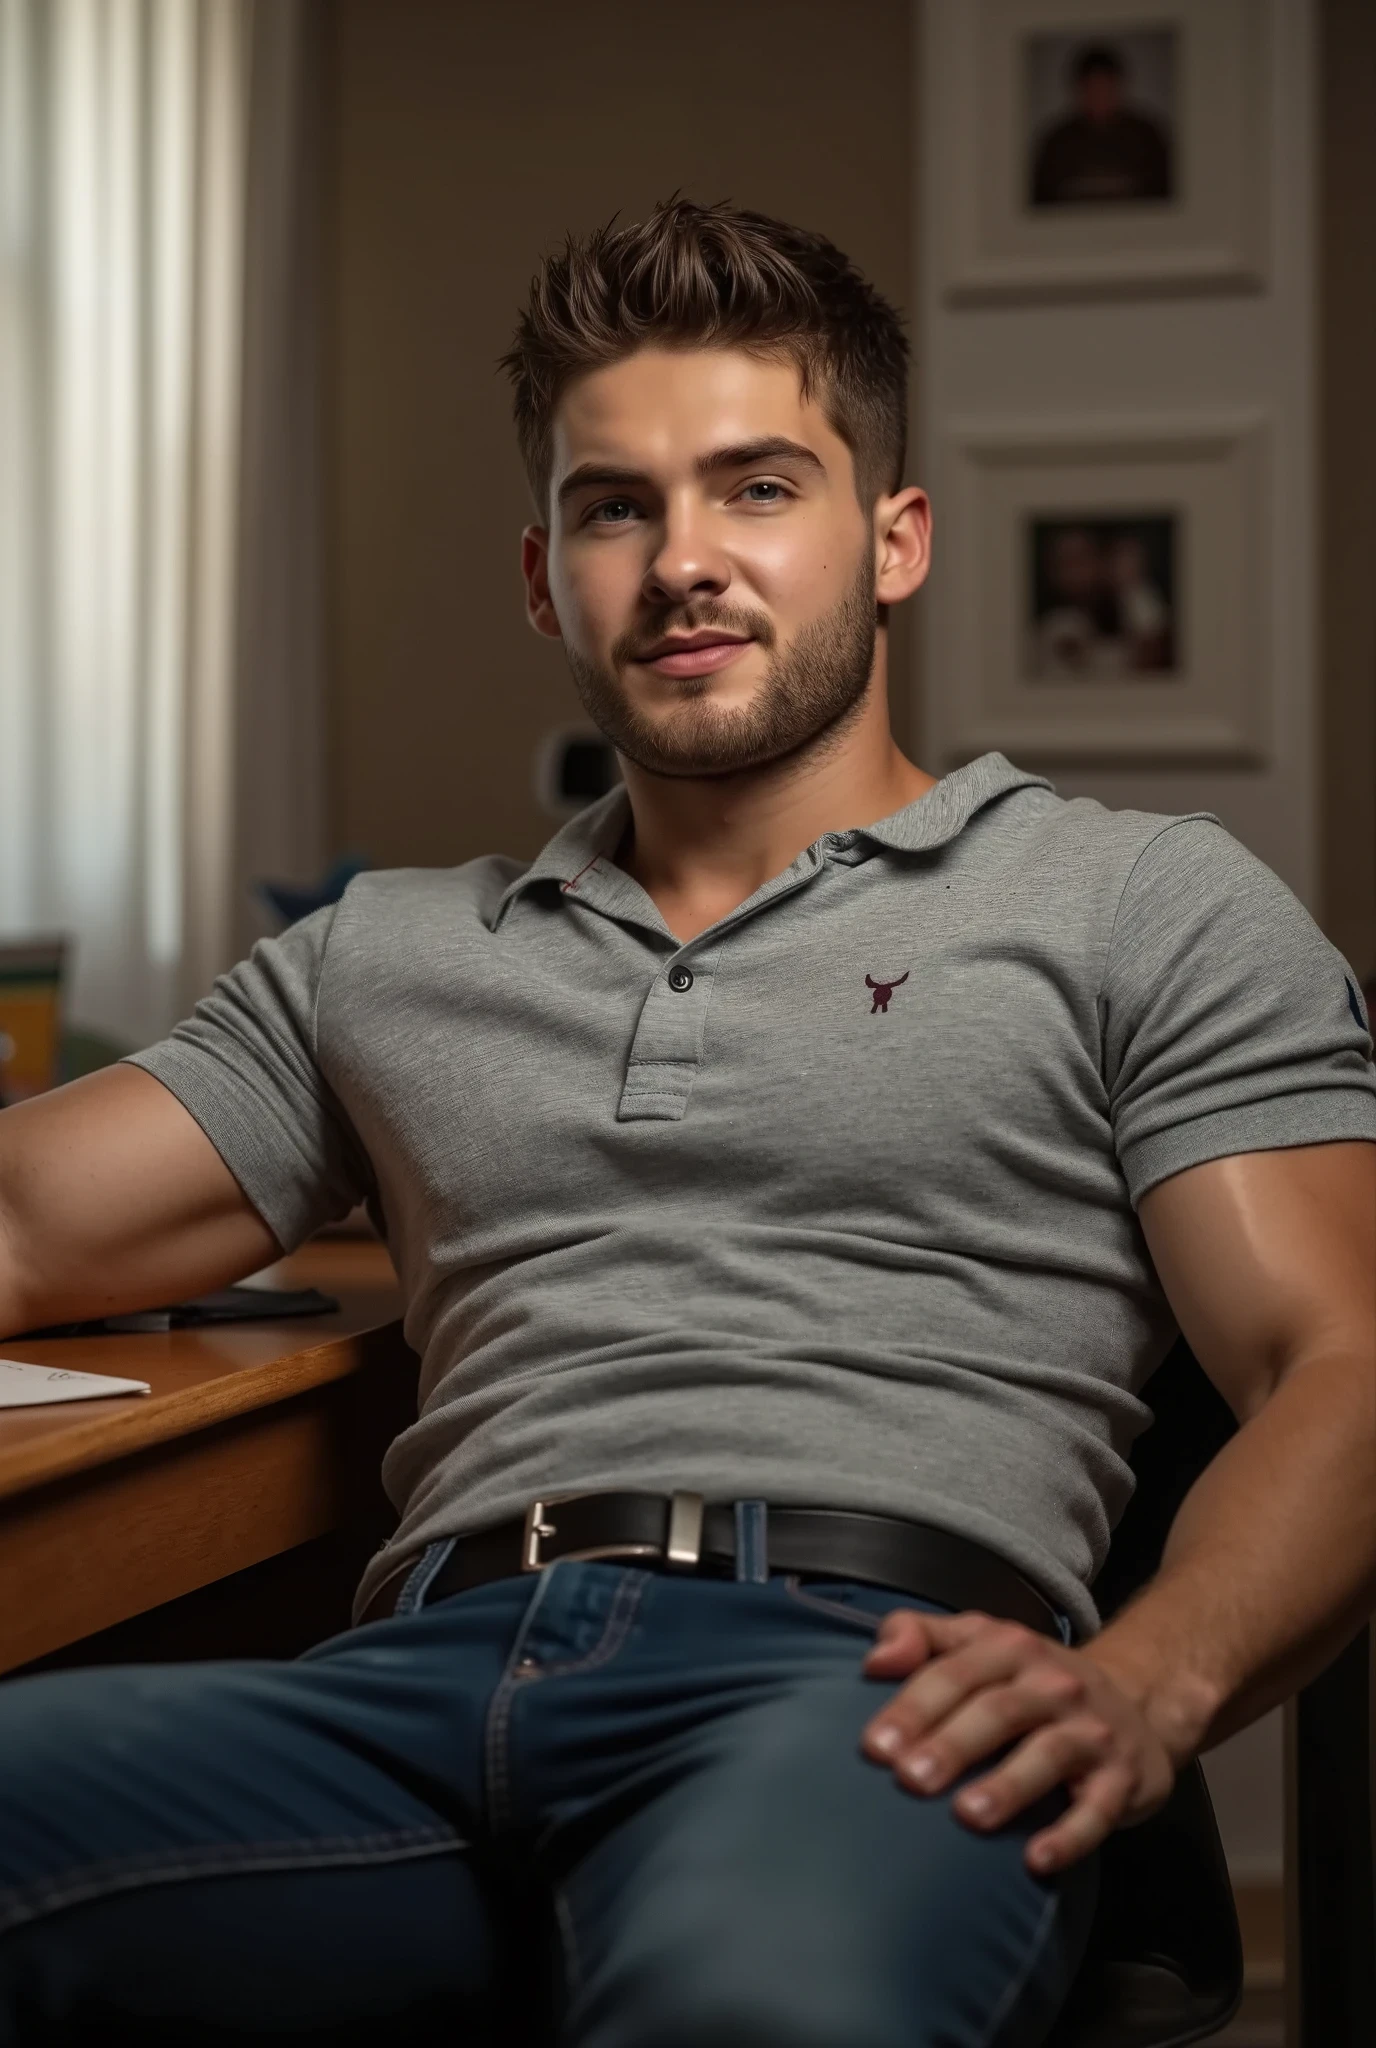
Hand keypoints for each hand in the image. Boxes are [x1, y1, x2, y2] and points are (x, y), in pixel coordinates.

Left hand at [859, 1609, 1183, 1875]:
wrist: (1136, 1701)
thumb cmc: (1031, 1679)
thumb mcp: (979, 1640)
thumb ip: (920, 1636)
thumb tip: (874, 1660)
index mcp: (1009, 1648)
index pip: (955, 1673)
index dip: (914, 1706)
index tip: (875, 1747)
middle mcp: (1052, 1684)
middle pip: (998, 1710)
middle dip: (952, 1743)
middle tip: (910, 1779)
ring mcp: (1091, 1730)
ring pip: (1049, 1753)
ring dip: (1008, 1785)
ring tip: (967, 1816)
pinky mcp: (1122, 1777)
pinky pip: (1097, 1808)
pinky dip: (1069, 1835)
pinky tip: (1036, 1860)